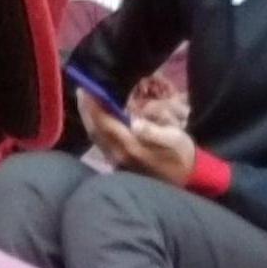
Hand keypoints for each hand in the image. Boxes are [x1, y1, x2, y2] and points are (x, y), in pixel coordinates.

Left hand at [74, 92, 193, 185]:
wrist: (185, 179)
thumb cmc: (181, 155)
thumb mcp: (175, 140)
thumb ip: (154, 132)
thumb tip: (135, 122)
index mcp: (132, 147)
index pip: (107, 124)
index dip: (95, 106)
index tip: (88, 88)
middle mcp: (119, 155)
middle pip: (96, 130)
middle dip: (87, 110)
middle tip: (81, 89)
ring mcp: (117, 160)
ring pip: (96, 137)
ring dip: (89, 118)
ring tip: (85, 100)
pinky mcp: (118, 162)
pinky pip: (100, 142)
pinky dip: (95, 127)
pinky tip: (95, 117)